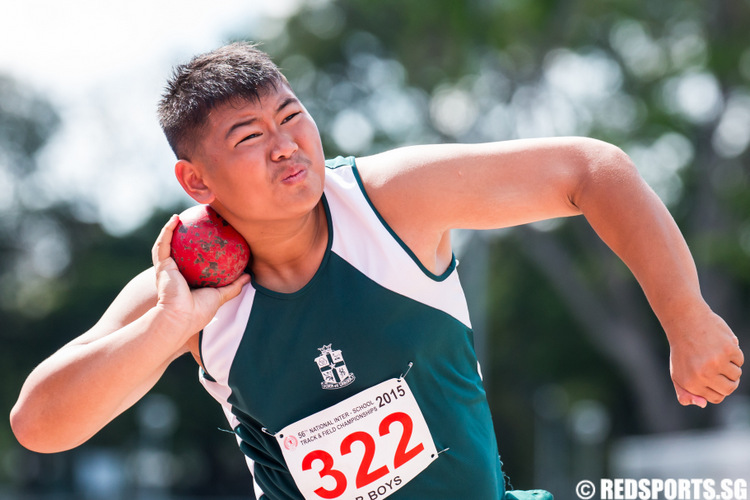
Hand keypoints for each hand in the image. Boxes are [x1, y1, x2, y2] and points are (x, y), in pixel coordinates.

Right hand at [151, 215, 250, 336]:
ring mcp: (165, 269)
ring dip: (170, 229)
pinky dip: (167, 230)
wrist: (180, 319)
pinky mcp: (161, 265)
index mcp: (186, 281)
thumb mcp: (220, 296)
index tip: (206, 237)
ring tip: (180, 216)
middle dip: (181, 237)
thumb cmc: (198, 312)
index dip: (195, 250)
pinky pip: (163, 244)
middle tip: (193, 223)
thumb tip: (249, 276)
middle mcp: (174, 273)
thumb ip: (233, 286)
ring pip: (166, 244)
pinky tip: (175, 218)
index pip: (190, 262)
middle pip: (176, 251)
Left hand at [668, 309, 742, 407]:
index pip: (716, 398)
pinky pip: (740, 360)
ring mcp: (716, 362)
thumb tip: (703, 404)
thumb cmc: (682, 351)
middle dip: (727, 379)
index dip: (716, 388)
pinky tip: (719, 345)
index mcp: (690, 384)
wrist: (684, 321)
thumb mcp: (677, 374)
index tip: (710, 376)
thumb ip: (686, 393)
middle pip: (729, 389)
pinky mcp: (727, 350)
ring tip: (715, 354)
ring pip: (737, 375)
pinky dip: (734, 354)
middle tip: (716, 366)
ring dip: (730, 365)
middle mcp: (703, 375)